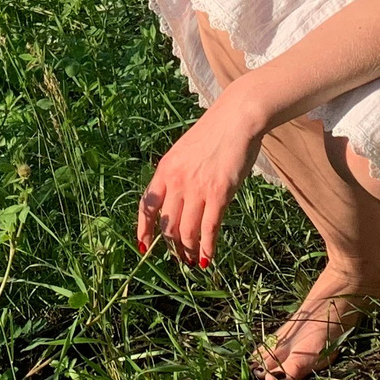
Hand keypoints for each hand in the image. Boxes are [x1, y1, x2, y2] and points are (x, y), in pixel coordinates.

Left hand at [136, 88, 266, 268]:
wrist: (236, 119)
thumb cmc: (214, 133)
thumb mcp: (184, 151)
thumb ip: (177, 175)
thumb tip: (177, 202)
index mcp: (164, 169)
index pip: (147, 206)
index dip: (144, 230)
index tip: (144, 247)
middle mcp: (176, 181)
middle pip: (167, 224)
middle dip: (172, 246)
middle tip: (180, 257)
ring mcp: (197, 188)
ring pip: (187, 231)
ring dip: (189, 251)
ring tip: (194, 261)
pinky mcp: (219, 194)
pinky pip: (209, 229)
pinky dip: (208, 247)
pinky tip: (209, 257)